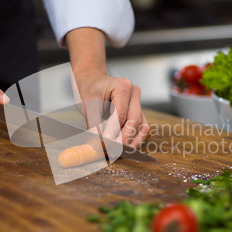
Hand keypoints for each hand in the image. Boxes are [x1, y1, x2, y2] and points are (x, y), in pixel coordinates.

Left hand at [66, 27, 149, 148]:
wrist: (92, 80)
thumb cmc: (90, 88)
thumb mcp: (88, 106)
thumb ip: (94, 126)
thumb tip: (97, 145)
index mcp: (123, 86)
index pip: (120, 114)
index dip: (113, 132)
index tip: (105, 145)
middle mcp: (135, 93)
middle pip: (134, 121)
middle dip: (124, 139)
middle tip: (113, 151)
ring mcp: (139, 102)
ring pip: (143, 126)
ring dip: (133, 141)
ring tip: (121, 152)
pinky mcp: (139, 111)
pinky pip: (142, 127)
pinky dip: (136, 138)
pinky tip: (126, 147)